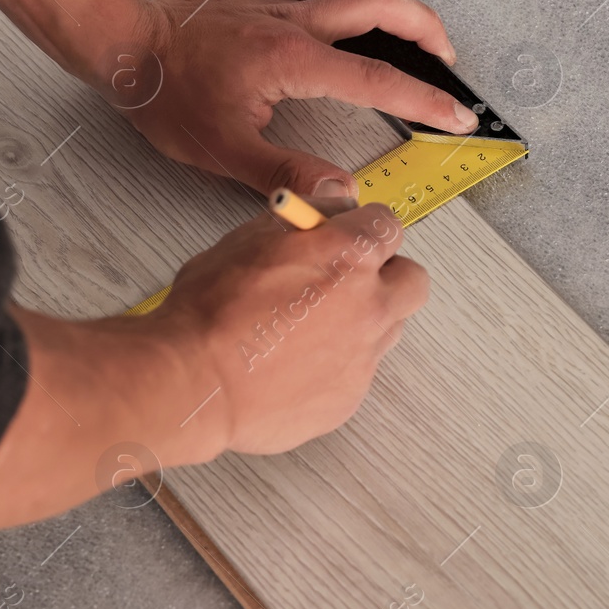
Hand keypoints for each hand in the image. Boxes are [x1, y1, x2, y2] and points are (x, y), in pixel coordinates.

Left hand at [107, 0, 479, 197]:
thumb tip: (340, 193)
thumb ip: (286, 174)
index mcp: (293, 62)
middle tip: (448, 61)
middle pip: (383, 4)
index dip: (426, 100)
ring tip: (417, 20)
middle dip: (428, 29)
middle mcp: (293, 20)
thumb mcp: (224, 151)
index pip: (377, 79)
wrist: (124, 46)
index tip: (457, 116)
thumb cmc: (167, 95)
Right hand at [151, 200, 427, 454]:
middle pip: (411, 281)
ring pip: (388, 329)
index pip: (388, 225)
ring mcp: (363, 356)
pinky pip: (358, 372)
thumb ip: (301, 222)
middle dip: (387, 276)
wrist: (197, 382)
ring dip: (363, 321)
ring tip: (311, 327)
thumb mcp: (249, 238)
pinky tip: (295, 364)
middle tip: (347, 281)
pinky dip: (336, 364)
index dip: (364, 228)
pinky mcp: (349, 397)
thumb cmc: (212, 309)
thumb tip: (329, 211)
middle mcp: (369, 305)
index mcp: (349, 255)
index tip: (347, 235)